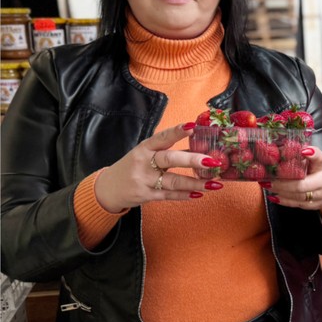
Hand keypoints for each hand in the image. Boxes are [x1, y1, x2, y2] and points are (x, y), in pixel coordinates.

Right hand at [94, 123, 216, 211]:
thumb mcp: (145, 154)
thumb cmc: (133, 166)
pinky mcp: (145, 195)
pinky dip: (184, 195)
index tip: (193, 126)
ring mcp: (143, 180)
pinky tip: (199, 194)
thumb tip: (199, 146)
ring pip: (173, 181)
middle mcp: (143, 162)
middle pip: (170, 159)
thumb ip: (168, 150)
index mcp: (144, 147)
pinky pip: (168, 195)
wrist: (107, 188)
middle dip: (192, 160)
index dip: (177, 132)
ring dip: (195, 183)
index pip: (162, 137)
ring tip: (214, 184)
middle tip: (213, 161)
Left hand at [263, 146, 321, 208]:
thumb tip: (285, 148)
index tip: (304, 151)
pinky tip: (274, 196)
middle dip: (282, 184)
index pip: (319, 159)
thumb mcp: (319, 160)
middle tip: (268, 180)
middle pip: (302, 185)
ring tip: (267, 186)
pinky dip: (284, 201)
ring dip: (280, 192)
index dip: (313, 154)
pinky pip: (298, 204)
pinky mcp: (317, 206)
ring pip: (298, 197)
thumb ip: (306, 156)